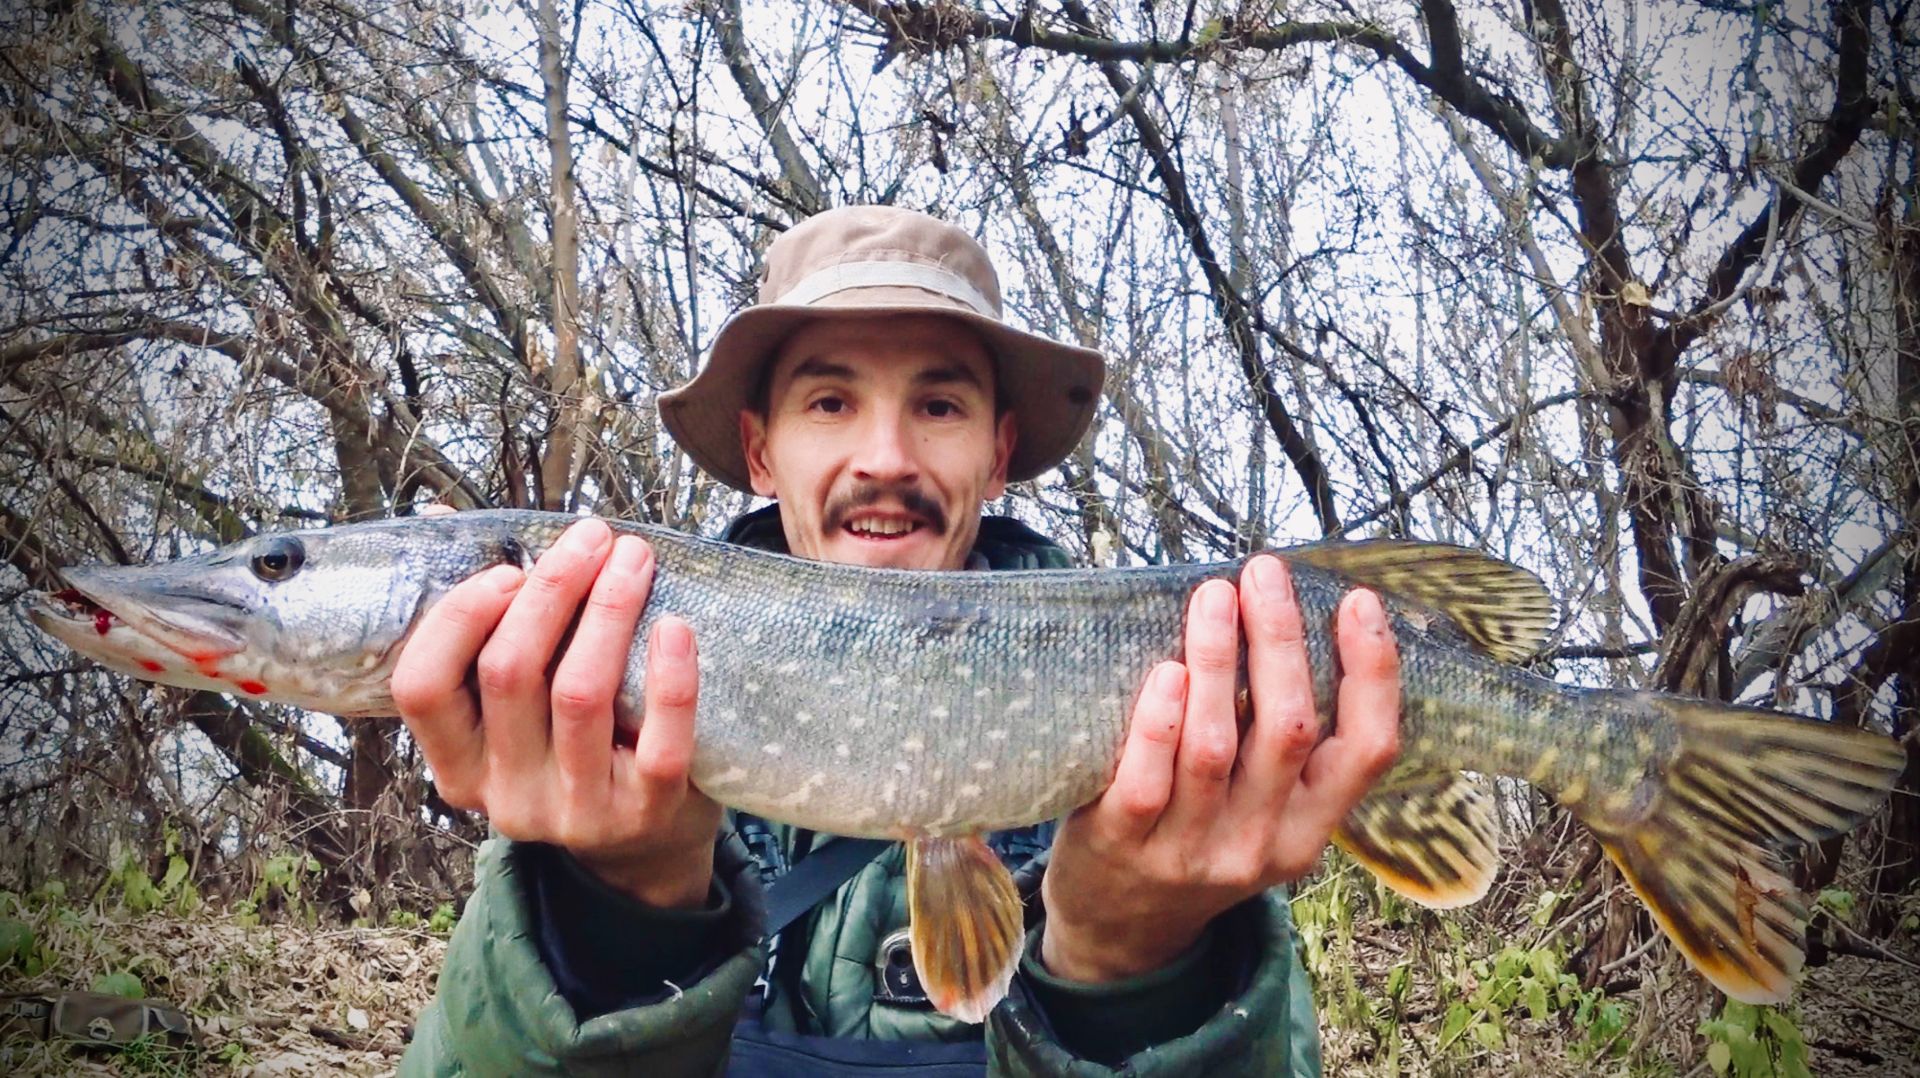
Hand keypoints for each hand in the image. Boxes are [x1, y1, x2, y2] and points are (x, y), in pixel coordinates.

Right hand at [390, 514, 720, 907]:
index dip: (459, 618)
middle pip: (510, 673)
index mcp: (459, 766)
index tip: (510, 569)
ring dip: (608, 610)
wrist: (647, 847)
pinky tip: (676, 627)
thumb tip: (436, 521)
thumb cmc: (577, 750)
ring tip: (634, 558)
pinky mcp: (647, 813)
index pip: (422, 687)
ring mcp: (576, 812)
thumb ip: (484, 635)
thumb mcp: (515, 715)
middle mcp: (507, 796)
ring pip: (580, 694)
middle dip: (552, 588)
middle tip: (594, 537)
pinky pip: (660, 741)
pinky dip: (670, 678)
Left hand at [1040, 555, 1400, 982]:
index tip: (1358, 601)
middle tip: (1264, 572)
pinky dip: (1160, 722)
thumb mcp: (1261, 813)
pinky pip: (1148, 780)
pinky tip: (1166, 670)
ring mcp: (1192, 849)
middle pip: (1290, 731)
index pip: (1369, 751)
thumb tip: (1281, 616)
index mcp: (1309, 829)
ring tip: (1213, 595)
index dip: (1373, 673)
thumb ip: (1276, 742)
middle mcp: (1260, 843)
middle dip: (1281, 640)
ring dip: (1217, 660)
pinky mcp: (1123, 845)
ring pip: (1216, 746)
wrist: (1117, 928)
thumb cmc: (1194, 838)